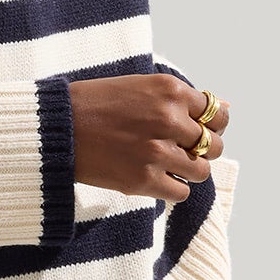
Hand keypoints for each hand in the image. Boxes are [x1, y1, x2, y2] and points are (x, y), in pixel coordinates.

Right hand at [66, 75, 231, 199]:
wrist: (54, 128)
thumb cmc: (95, 104)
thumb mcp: (140, 86)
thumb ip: (179, 99)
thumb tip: (224, 109)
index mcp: (170, 90)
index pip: (215, 113)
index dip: (211, 124)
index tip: (198, 130)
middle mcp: (168, 119)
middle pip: (212, 145)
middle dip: (200, 149)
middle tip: (181, 150)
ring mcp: (157, 152)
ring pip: (200, 171)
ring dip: (187, 170)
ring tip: (166, 165)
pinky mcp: (143, 180)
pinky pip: (181, 193)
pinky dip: (172, 188)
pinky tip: (155, 178)